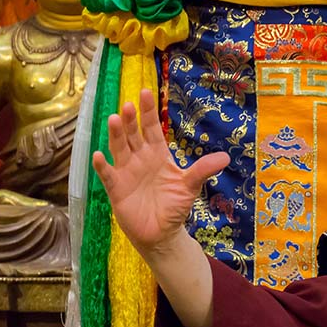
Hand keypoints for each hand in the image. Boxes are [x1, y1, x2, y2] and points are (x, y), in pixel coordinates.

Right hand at [91, 88, 228, 256]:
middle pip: (134, 135)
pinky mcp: (117, 190)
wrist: (162, 233)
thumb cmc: (174, 206)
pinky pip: (108, 175)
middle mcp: (140, 159)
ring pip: (120, 149)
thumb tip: (225, 157)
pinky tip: (100, 155)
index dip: (149, 112)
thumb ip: (203, 170)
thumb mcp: (190, 186)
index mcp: (158, 155)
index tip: (147, 92)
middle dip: (132, 120)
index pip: (152, 129)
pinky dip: (103, 166)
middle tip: (129, 105)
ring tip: (115, 119)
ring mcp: (127, 173)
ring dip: (116, 135)